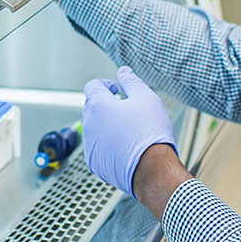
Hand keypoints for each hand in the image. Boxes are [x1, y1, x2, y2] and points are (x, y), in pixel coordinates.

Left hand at [82, 66, 176, 199]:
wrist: (152, 170)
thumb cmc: (150, 133)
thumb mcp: (146, 98)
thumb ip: (131, 81)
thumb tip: (123, 71)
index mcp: (97, 105)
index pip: (92, 86)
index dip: (105, 84)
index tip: (116, 90)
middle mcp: (88, 124)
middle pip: (92, 107)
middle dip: (106, 105)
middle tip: (126, 110)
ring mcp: (89, 145)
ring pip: (94, 128)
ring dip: (106, 125)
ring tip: (128, 130)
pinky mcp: (94, 163)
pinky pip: (97, 147)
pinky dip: (107, 144)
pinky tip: (125, 147)